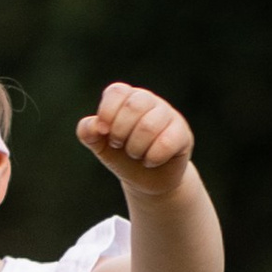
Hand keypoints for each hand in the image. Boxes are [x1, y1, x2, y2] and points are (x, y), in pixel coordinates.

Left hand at [77, 82, 195, 195]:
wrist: (147, 180)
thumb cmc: (122, 156)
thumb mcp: (100, 146)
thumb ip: (89, 133)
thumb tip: (94, 125)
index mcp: (127, 97)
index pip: (117, 92)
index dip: (107, 113)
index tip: (104, 133)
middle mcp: (149, 101)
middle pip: (134, 106)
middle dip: (120, 132)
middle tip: (119, 145)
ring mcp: (168, 115)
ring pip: (150, 125)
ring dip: (135, 147)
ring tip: (135, 154)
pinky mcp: (182, 134)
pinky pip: (167, 141)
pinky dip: (152, 157)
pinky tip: (150, 161)